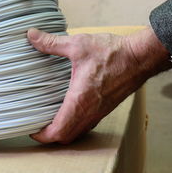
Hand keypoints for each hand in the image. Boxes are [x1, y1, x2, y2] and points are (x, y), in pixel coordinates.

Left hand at [27, 27, 171, 143]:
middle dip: (49, 137)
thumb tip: (32, 35)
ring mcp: (99, 111)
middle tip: (37, 126)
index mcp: (80, 100)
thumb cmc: (112, 52)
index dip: (42, 135)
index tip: (31, 130)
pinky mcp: (106, 107)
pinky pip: (87, 124)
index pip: (58, 131)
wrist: (141, 56)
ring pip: (78, 132)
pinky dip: (74, 125)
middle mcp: (90, 111)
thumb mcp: (77, 44)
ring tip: (49, 121)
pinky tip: (68, 111)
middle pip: (66, 137)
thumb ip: (51, 42)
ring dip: (62, 132)